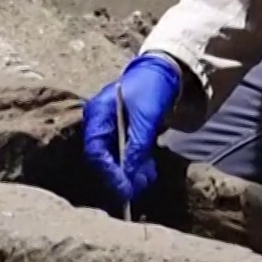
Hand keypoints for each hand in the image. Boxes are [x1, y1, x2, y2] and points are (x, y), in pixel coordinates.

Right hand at [82, 54, 182, 205]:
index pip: (96, 150)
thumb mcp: (147, 116)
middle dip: (120, 176)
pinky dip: (137, 165)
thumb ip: (138, 144)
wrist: (165, 70)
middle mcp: (100, 123)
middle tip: (137, 190)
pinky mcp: (123, 133)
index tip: (125, 189)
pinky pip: (126, 155)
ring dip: (131, 173)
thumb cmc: (153, 87)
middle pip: (103, 158)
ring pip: (115, 159)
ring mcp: (111, 129)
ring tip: (147, 181)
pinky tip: (148, 172)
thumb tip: (130, 174)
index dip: (109, 172)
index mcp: (98, 114)